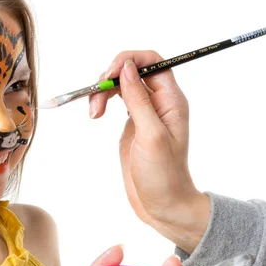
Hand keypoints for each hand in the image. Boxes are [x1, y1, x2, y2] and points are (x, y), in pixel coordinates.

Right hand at [90, 51, 209, 252]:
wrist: (163, 205)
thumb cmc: (163, 175)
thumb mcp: (151, 135)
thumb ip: (138, 100)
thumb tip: (127, 67)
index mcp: (171, 100)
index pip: (152, 61)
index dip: (128, 60)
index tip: (108, 75)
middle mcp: (159, 102)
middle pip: (131, 71)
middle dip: (109, 78)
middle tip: (96, 100)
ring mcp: (144, 113)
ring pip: (121, 85)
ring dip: (102, 92)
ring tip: (93, 113)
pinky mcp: (132, 124)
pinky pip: (116, 101)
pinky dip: (102, 102)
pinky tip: (96, 114)